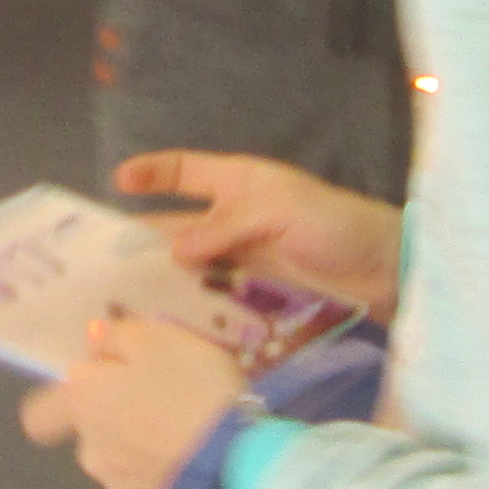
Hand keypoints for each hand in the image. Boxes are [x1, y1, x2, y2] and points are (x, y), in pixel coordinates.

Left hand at [23, 316, 248, 488]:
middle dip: (120, 421)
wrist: (239, 465)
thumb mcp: (158, 341)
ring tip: (192, 435)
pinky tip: (204, 465)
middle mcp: (92, 454)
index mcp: (84, 408)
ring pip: (124, 465)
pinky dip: (173, 479)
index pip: (40, 417)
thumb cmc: (192, 389)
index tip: (96, 388)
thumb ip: (118, 338)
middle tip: (166, 401)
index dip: (59, 403)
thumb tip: (94, 340)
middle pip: (93, 436)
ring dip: (147, 451)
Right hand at [113, 149, 402, 314]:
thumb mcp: (278, 210)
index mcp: (240, 181)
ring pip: (193, 264)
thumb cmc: (335, 224)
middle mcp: (236, 217)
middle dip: (143, 238)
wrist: (385, 268)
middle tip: (103, 261)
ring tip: (125, 297)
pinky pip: (215, 292)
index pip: (185, 171)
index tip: (116, 182)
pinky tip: (169, 317)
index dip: (152, 173)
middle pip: (179, 224)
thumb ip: (225, 226)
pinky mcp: (258, 290)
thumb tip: (174, 251)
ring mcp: (246, 255)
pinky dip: (193, 302)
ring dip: (163, 276)